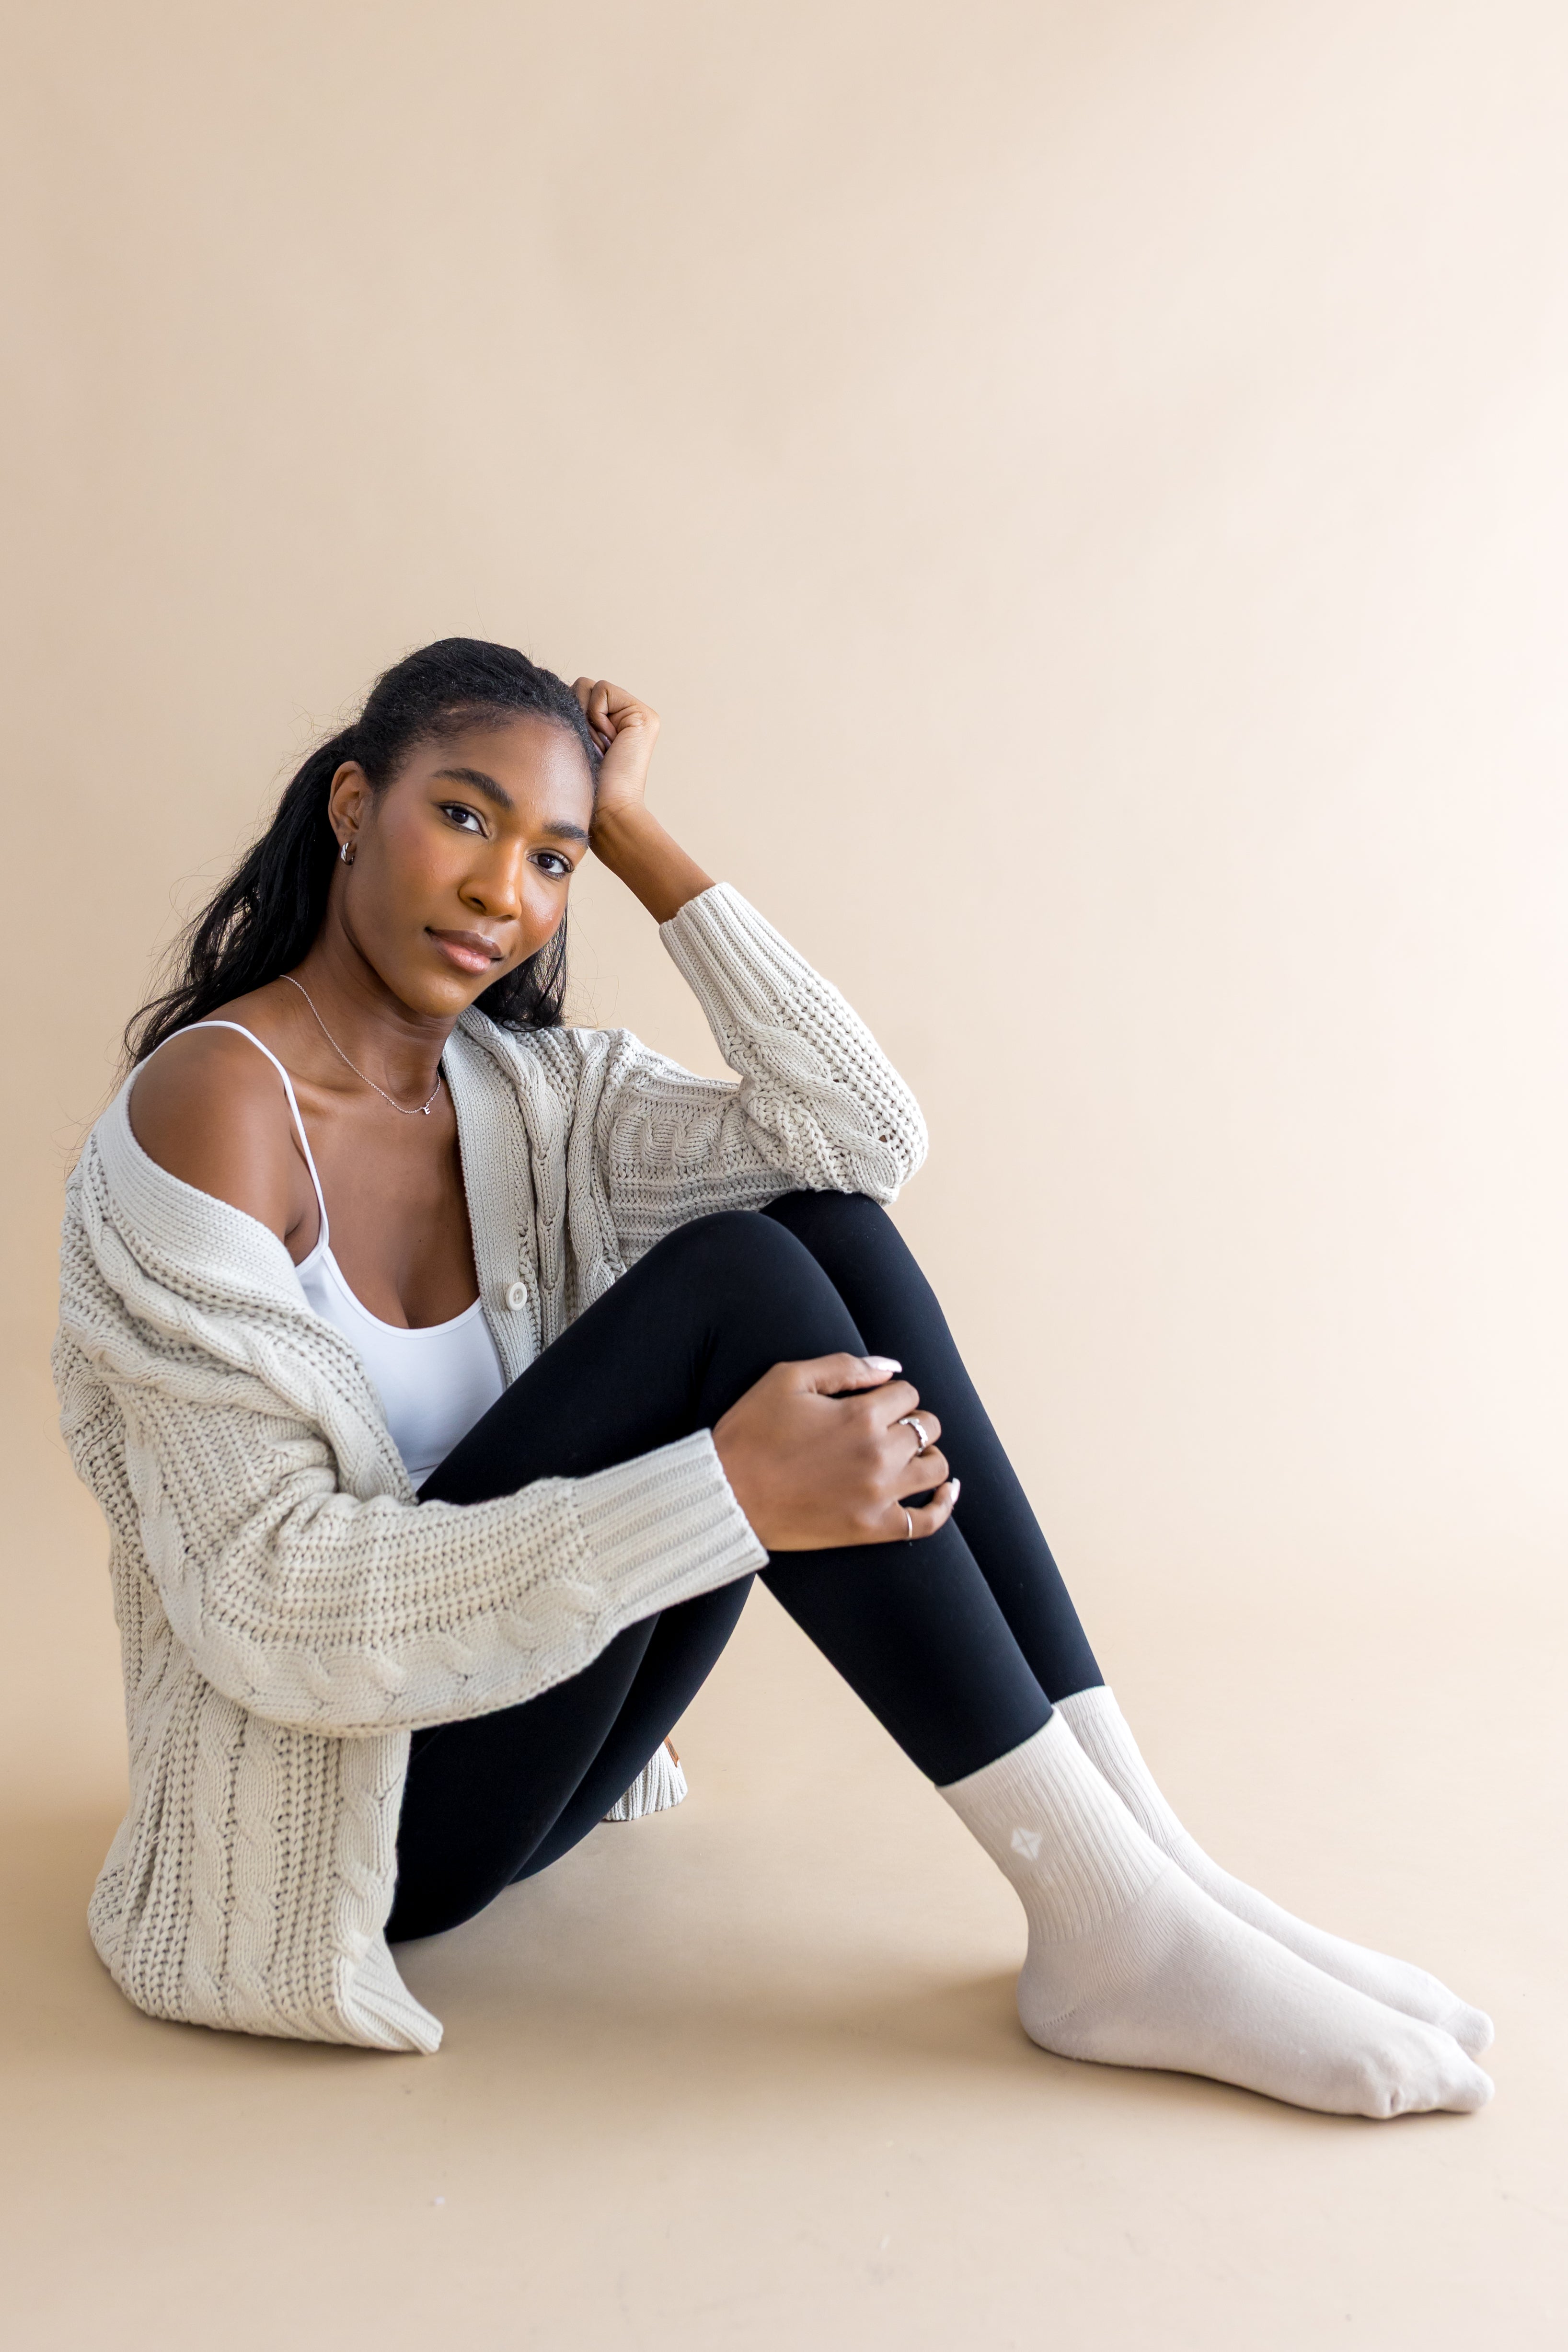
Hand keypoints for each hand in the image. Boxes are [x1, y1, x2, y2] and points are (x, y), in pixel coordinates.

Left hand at [573, 677, 659, 826]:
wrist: (607, 809)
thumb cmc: (585, 786)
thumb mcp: (573, 741)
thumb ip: (572, 714)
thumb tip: (550, 690)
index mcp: (612, 721)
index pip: (577, 694)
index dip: (569, 716)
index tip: (583, 748)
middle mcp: (628, 715)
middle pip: (581, 687)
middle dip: (575, 715)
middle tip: (591, 748)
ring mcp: (639, 714)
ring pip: (588, 685)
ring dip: (584, 717)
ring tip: (598, 746)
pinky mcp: (643, 715)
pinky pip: (601, 690)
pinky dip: (595, 715)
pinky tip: (607, 741)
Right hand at [712, 1354, 958, 1552]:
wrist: (725, 1495)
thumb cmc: (750, 1432)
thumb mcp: (787, 1379)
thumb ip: (844, 1366)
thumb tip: (892, 1368)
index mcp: (860, 1415)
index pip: (907, 1393)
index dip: (891, 1393)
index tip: (871, 1402)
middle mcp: (878, 1454)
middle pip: (926, 1426)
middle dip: (910, 1419)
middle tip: (885, 1427)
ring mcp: (878, 1495)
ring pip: (935, 1467)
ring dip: (927, 1454)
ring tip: (908, 1454)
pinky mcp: (871, 1529)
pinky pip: (928, 1521)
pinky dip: (943, 1504)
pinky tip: (945, 1491)